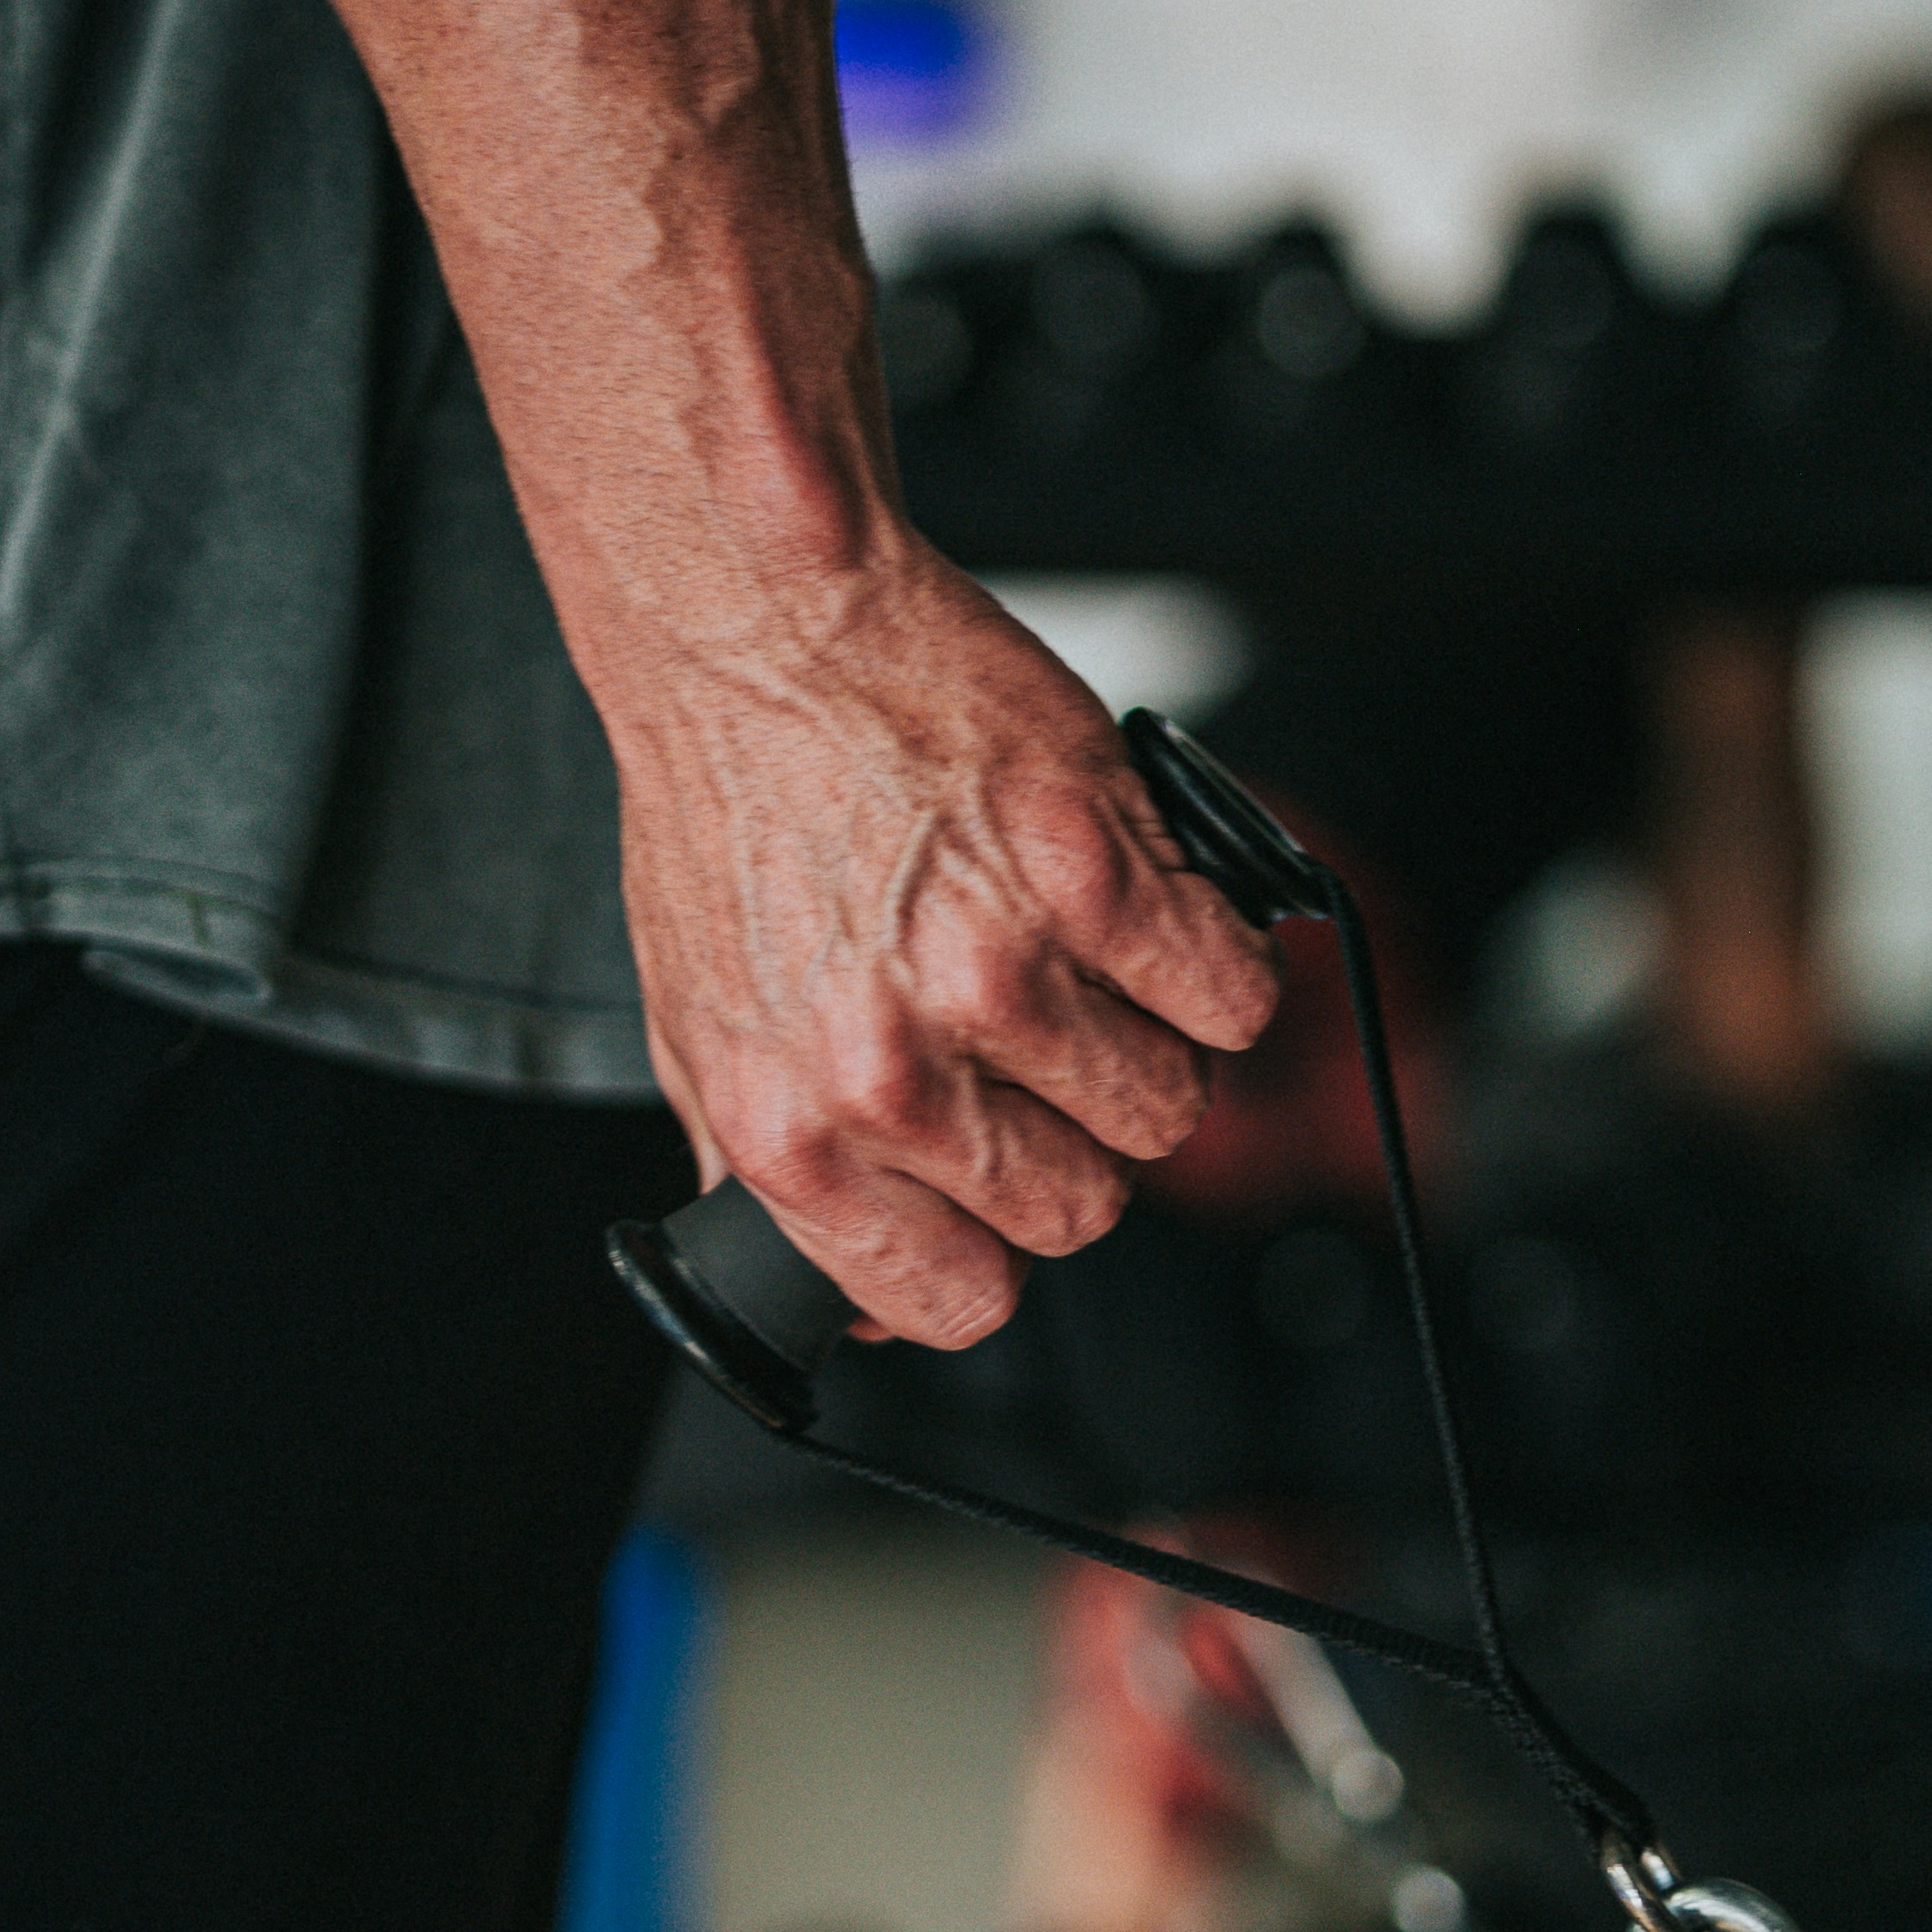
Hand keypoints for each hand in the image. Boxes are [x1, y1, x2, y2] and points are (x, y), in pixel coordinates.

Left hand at [607, 542, 1280, 1348]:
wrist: (755, 631)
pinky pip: (1228, 996)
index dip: (994, 1248)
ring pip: (1166, 1106)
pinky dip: (1213, 962)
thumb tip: (854, 1298)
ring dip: (1148, 1046)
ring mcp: (998, 976)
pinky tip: (1144, 912)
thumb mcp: (702, 1025)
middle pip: (1083, 1208)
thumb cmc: (729, 805)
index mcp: (793, 1131)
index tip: (997, 1192)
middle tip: (1040, 1046)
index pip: (959, 1301)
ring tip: (1079, 961)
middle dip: (1078, 1138)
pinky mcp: (1093, 877)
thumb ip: (770, 1170)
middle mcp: (892, 1072)